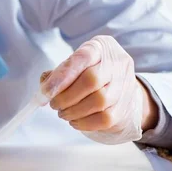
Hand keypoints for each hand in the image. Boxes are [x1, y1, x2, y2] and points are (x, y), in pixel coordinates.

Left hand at [41, 35, 157, 144]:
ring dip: (74, 111)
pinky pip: (105, 119)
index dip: (62, 76)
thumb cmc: (89, 73)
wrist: (118, 89)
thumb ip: (59, 73)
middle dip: (66, 97)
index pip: (83, 57)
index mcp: (101, 47)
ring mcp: (125, 85)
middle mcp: (117, 63)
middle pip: (91, 80)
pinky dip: (84, 123)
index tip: (45, 92)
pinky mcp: (126, 107)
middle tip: (54, 105)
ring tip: (63, 113)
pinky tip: (75, 121)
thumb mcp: (74, 64)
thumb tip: (45, 87)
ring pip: (99, 101)